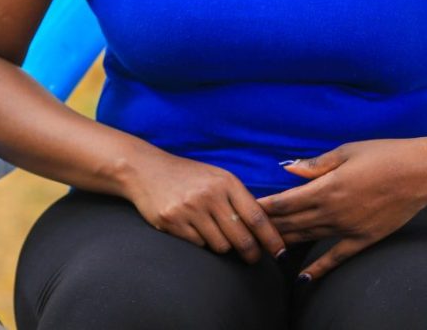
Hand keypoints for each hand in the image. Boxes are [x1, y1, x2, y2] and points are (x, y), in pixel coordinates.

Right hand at [122, 146, 285, 262]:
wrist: (145, 169)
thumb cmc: (187, 176)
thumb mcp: (215, 177)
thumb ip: (238, 199)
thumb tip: (266, 228)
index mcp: (226, 182)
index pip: (257, 217)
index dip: (272, 239)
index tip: (281, 253)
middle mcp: (210, 195)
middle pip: (242, 238)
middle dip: (251, 253)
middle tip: (252, 258)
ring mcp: (190, 209)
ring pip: (221, 246)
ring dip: (222, 246)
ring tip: (214, 234)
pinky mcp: (173, 221)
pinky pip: (198, 245)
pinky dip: (200, 242)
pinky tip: (193, 229)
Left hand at [256, 139, 426, 281]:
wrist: (420, 174)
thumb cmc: (383, 155)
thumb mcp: (345, 152)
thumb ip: (315, 165)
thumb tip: (288, 168)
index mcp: (326, 187)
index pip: (286, 202)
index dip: (264, 206)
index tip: (246, 209)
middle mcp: (333, 211)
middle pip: (292, 222)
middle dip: (268, 226)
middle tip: (248, 230)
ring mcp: (348, 228)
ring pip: (308, 238)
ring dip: (286, 242)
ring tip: (265, 247)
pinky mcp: (363, 239)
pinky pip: (337, 257)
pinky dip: (319, 268)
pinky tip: (304, 277)